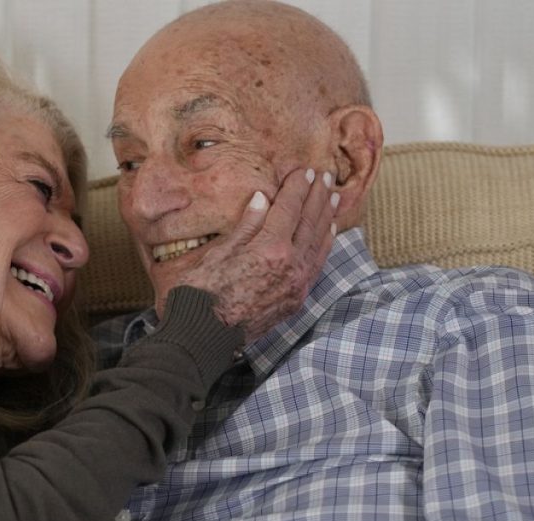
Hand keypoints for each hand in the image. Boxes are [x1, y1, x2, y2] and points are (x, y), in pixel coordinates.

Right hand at [173, 167, 336, 343]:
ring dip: (327, 217)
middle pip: (310, 223)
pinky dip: (325, 245)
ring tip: (333, 197)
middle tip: (325, 176)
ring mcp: (296, 284)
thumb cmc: (199, 293)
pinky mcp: (296, 299)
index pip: (289, 209)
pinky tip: (329, 233)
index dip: (297, 188)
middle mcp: (291, 265)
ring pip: (319, 243)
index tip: (303, 171)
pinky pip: (317, 265)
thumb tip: (263, 199)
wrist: (202, 337)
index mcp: (270, 249)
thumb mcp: (217, 252)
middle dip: (318, 197)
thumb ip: (246, 226)